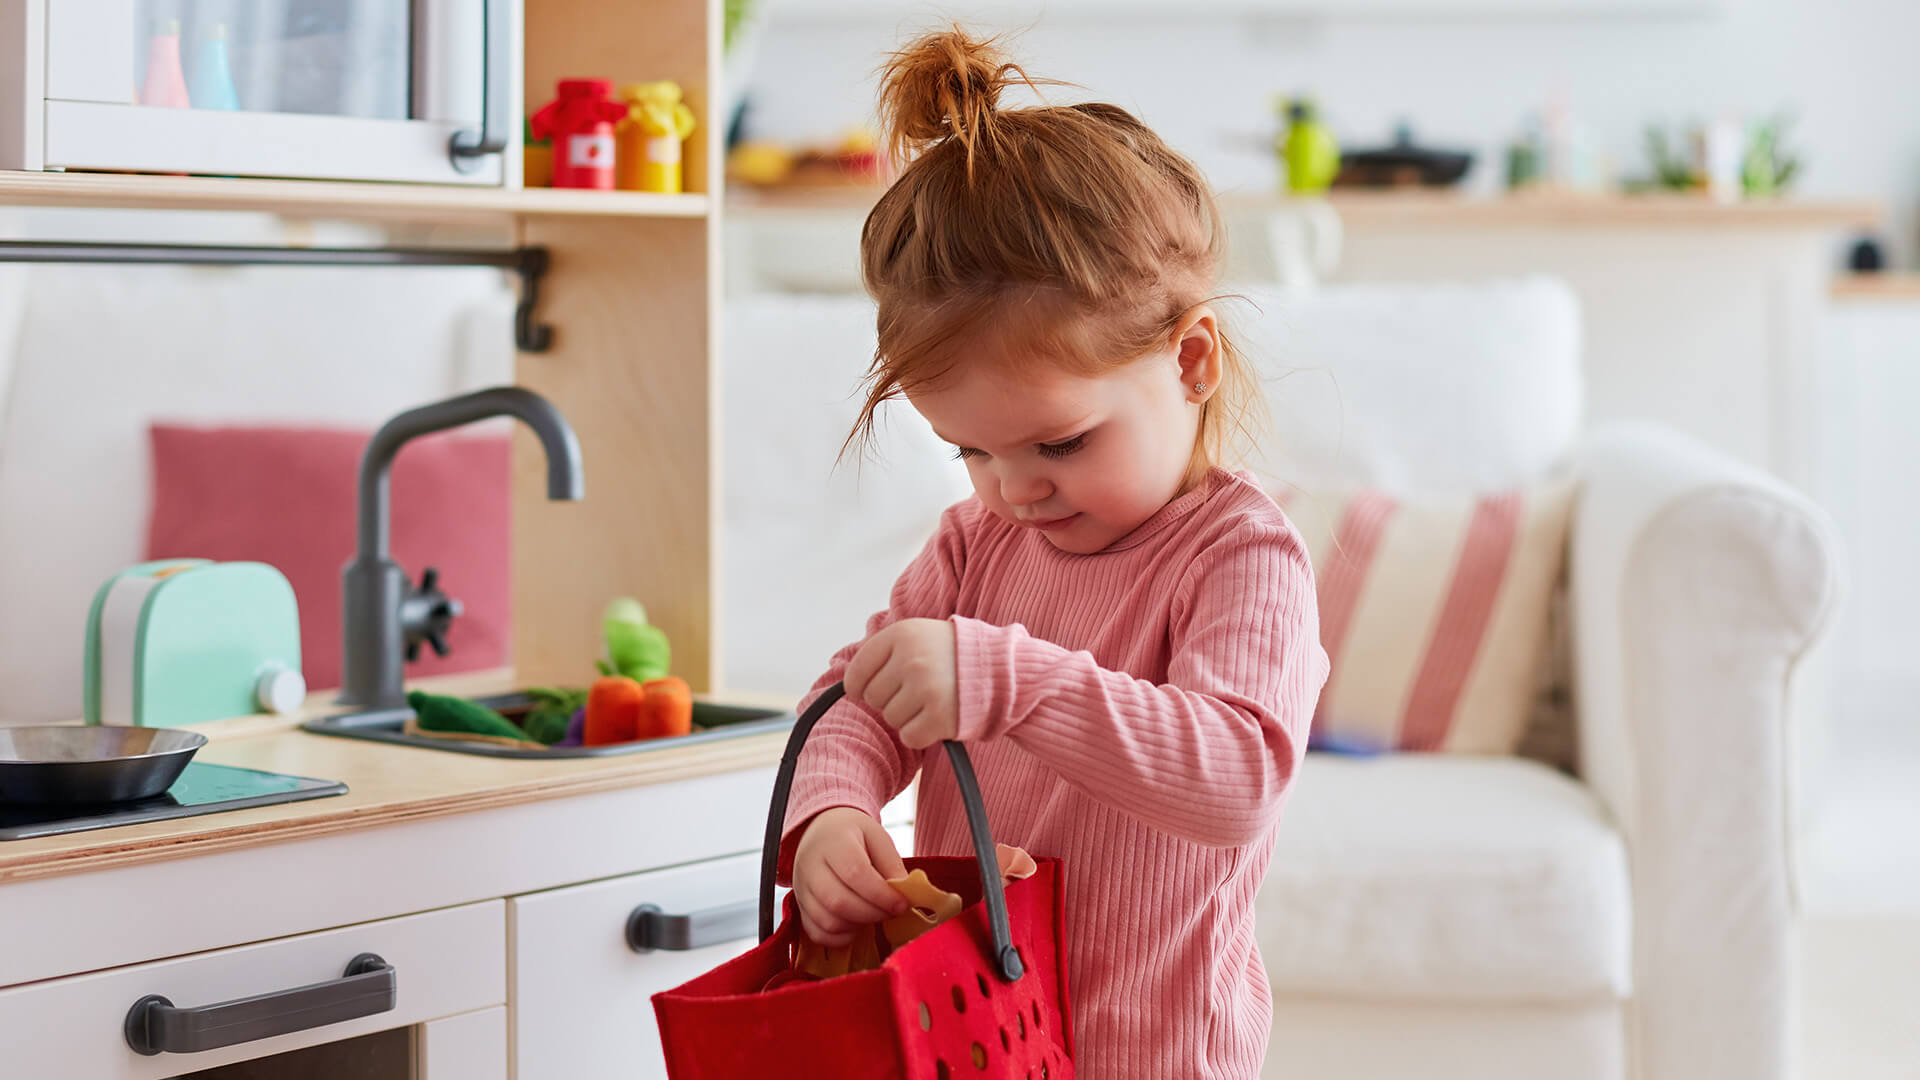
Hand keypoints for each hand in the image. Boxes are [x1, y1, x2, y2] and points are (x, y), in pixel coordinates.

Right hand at [792, 807, 907, 946]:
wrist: (821, 831)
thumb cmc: (853, 835)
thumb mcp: (877, 837)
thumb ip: (892, 865)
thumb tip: (904, 894)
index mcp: (833, 842)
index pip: (855, 874)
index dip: (881, 895)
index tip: (901, 904)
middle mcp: (810, 866)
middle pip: (838, 901)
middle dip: (872, 914)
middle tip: (891, 912)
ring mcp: (801, 889)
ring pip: (827, 921)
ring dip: (857, 926)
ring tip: (874, 915)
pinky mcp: (799, 906)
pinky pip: (816, 933)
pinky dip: (839, 938)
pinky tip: (856, 926)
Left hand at [844, 617, 958, 748]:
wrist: (1003, 668)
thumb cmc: (954, 654)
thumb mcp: (918, 635)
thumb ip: (884, 653)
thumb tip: (849, 686)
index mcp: (901, 635)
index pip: (857, 672)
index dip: (860, 687)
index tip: (870, 691)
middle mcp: (910, 659)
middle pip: (873, 698)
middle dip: (891, 699)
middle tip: (918, 690)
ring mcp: (925, 688)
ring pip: (891, 718)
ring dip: (909, 716)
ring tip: (933, 700)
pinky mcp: (939, 716)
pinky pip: (909, 736)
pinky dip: (922, 733)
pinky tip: (938, 717)